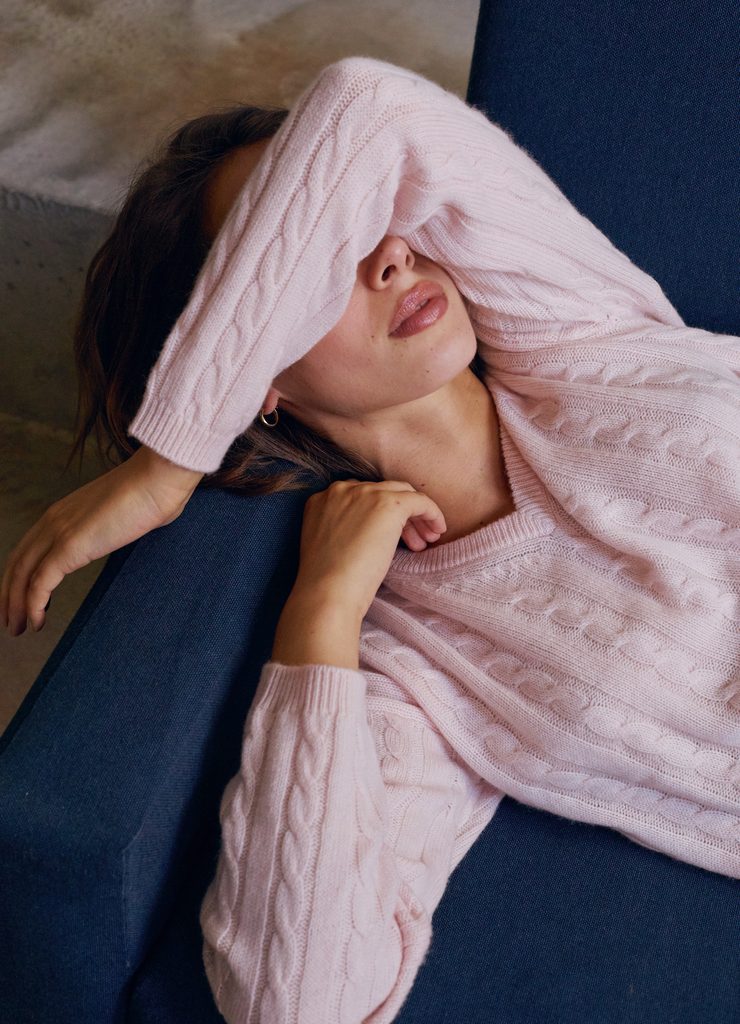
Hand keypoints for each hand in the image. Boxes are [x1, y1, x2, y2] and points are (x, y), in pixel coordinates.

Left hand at [1, 445, 202, 635]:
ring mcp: (59, 533)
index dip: (19, 576)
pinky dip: (34, 605)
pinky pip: (41, 583)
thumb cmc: (153, 492)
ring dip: (16, 606)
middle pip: (17, 563)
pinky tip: (37, 622)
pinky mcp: (70, 547)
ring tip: (19, 628)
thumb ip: (120, 525)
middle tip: (10, 620)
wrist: (158, 479)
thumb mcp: (127, 514)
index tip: (22, 598)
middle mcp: (53, 521)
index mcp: (63, 512)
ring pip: (22, 575)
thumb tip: (135, 527)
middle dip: (9, 595)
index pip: (28, 549)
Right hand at [290, 478, 446, 623]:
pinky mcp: (388, 503)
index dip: (379, 517)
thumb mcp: (331, 545)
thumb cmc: (328, 581)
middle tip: (413, 543)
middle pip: (382, 493)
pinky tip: (438, 530)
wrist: (327, 592)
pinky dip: (432, 513)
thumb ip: (345, 528)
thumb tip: (372, 532)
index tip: (391, 538)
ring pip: (402, 494)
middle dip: (400, 516)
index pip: (361, 497)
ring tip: (424, 543)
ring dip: (416, 518)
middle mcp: (342, 489)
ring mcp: (365, 494)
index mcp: (323, 498)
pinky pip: (420, 500)